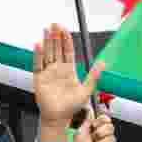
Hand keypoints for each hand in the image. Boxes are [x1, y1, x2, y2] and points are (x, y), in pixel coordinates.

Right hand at [32, 25, 103, 139]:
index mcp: (69, 70)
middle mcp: (58, 69)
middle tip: (55, 24)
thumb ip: (93, 76)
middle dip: (56, 37)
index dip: (66, 40)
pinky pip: (37, 64)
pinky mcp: (39, 79)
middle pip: (56, 49)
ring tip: (47, 29)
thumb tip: (103, 63)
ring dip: (47, 41)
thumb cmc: (72, 106)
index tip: (65, 29)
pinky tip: (38, 45)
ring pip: (47, 53)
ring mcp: (48, 73)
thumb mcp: (86, 90)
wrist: (59, 118)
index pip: (68, 52)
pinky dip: (38, 55)